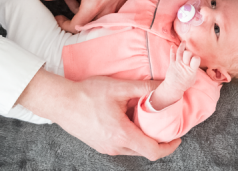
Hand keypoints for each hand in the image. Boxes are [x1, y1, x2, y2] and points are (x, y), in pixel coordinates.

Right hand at [18, 69, 179, 158]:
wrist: (60, 102)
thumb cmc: (86, 94)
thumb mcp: (119, 88)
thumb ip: (144, 88)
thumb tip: (163, 87)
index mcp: (122, 135)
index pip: (153, 151)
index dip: (169, 146)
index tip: (177, 137)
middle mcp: (114, 146)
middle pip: (144, 151)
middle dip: (157, 139)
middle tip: (163, 124)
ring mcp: (105, 148)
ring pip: (132, 148)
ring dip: (142, 137)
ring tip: (145, 118)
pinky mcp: (99, 144)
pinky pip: (121, 145)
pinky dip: (130, 136)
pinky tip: (128, 118)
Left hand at [39, 0, 146, 31]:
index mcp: (94, 5)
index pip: (76, 26)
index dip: (63, 24)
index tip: (57, 17)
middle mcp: (106, 11)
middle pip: (86, 22)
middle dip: (73, 11)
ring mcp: (115, 8)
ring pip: (95, 16)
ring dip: (83, 6)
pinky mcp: (120, 3)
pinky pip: (105, 10)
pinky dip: (94, 3)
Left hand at [150, 42, 200, 109]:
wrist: (174, 87)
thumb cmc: (185, 83)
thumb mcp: (193, 78)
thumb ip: (195, 69)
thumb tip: (197, 63)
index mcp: (192, 70)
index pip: (196, 59)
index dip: (196, 57)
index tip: (196, 58)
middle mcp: (185, 65)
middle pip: (187, 54)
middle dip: (188, 52)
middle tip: (189, 54)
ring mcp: (178, 64)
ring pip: (180, 52)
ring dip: (182, 46)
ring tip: (184, 42)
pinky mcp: (172, 64)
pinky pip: (172, 55)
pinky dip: (172, 50)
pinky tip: (172, 46)